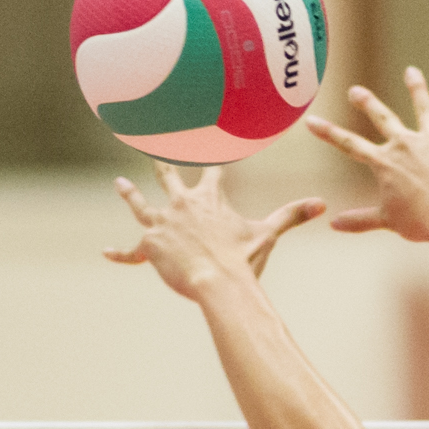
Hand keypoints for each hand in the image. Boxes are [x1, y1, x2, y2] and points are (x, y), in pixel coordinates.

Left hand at [104, 164, 324, 299]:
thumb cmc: (244, 259)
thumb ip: (292, 215)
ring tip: (120, 184)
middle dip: (161, 165)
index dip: (211, 163)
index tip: (208, 148)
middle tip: (152, 150)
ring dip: (130, 195)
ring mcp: (162, 224)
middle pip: (168, 178)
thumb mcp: (268, 234)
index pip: (210, 173)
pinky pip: (131, 252)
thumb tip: (322, 203)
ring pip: (140, 206)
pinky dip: (119, 254)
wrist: (218, 281)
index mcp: (209, 198)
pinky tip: (106, 253)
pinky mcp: (149, 247)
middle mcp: (181, 204)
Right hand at [306, 64, 428, 245]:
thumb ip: (359, 220)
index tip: (311, 121)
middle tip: (355, 91)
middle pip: (383, 118)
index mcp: (385, 162)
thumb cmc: (420, 222)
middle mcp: (405, 144)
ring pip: (424, 107)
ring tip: (412, 72)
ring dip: (417, 88)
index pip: (350, 145)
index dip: (329, 133)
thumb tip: (332, 224)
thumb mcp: (386, 220)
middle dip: (367, 103)